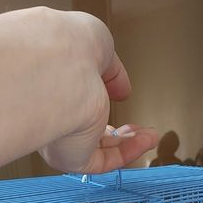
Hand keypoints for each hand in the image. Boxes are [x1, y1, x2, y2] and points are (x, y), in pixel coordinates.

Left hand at [37, 10, 157, 172]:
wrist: (61, 70)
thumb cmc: (67, 49)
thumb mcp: (95, 42)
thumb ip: (109, 67)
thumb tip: (120, 85)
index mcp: (52, 82)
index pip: (75, 94)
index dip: (99, 93)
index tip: (118, 91)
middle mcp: (53, 112)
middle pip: (85, 127)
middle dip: (113, 127)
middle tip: (133, 125)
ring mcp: (61, 137)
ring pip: (97, 146)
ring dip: (128, 141)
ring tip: (150, 135)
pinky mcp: (71, 158)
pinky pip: (104, 160)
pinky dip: (128, 152)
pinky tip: (146, 140)